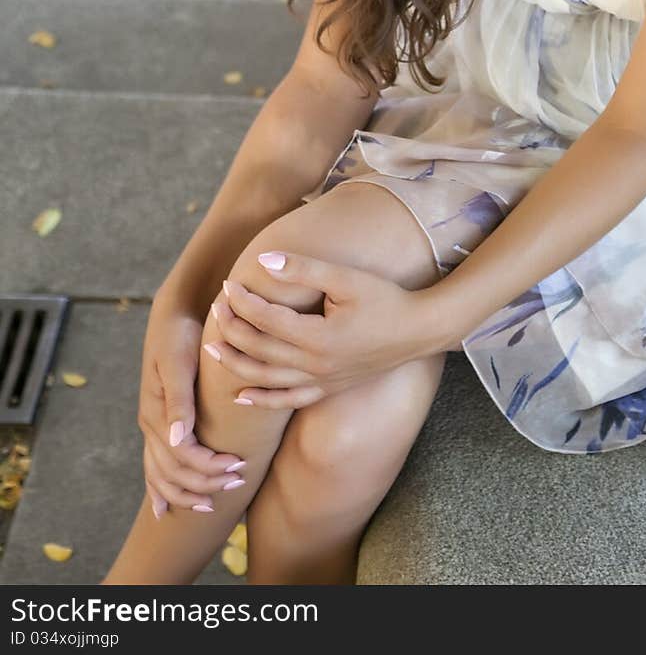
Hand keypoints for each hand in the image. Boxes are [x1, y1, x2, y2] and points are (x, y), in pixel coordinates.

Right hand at [137, 298, 247, 517]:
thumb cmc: (180, 334)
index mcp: (156, 413)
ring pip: (161, 475)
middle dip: (203, 483)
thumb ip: (178, 400)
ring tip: (213, 502)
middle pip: (172, 472)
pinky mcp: (160, 421)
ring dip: (186, 492)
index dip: (208, 467)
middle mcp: (151, 424)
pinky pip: (155, 466)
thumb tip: (176, 439)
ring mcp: (153, 425)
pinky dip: (160, 490)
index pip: (181, 457)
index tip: (239, 467)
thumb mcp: (178, 361)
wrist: (174, 312)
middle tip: (237, 483)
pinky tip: (165, 510)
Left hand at [208, 253, 438, 407]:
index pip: (266, 320)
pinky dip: (262, 400)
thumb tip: (263, 259)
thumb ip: (304, 269)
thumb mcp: (346, 278)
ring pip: (267, 379)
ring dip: (237, 364)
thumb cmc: (386, 298)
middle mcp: (316, 365)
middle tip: (215, 309)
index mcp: (318, 337)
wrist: (420, 329)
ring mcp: (321, 381)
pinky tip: (240, 395)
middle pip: (260, 349)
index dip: (242, 302)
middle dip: (233, 330)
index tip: (227, 284)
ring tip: (212, 349)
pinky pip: (288, 401)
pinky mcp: (328, 389)